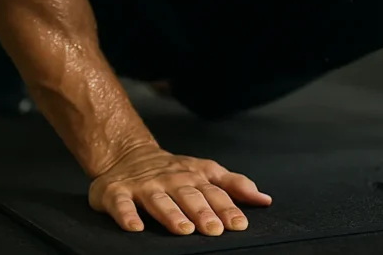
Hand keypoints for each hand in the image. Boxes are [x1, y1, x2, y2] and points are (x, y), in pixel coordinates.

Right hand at [88, 144, 271, 235]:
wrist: (127, 154)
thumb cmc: (173, 170)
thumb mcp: (206, 171)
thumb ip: (235, 185)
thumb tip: (265, 200)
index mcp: (195, 177)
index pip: (215, 193)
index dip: (228, 208)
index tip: (240, 224)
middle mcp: (172, 180)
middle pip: (190, 197)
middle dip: (203, 212)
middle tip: (215, 229)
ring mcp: (145, 187)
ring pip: (160, 201)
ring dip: (172, 215)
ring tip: (184, 229)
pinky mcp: (118, 193)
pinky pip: (122, 206)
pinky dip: (127, 216)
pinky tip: (135, 228)